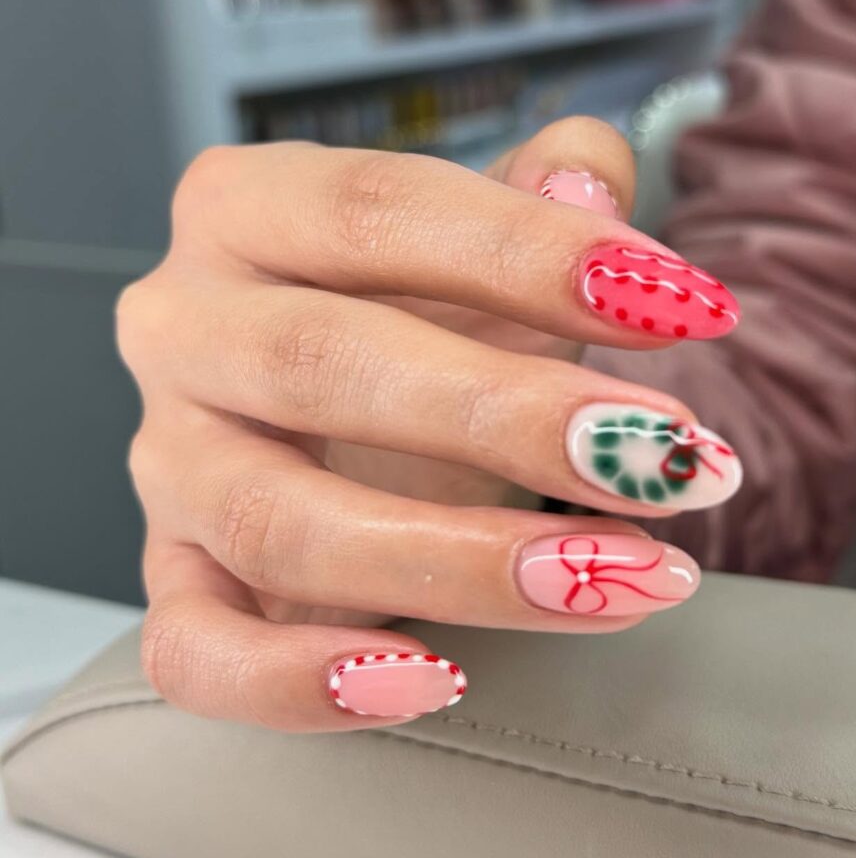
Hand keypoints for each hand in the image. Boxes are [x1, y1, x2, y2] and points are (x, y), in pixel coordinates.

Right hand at [117, 117, 741, 730]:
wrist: (347, 424)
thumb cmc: (414, 321)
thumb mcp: (479, 250)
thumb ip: (540, 196)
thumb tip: (591, 174)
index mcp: (245, 212)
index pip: (378, 211)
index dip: (534, 255)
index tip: (684, 308)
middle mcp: (184, 330)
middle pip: (322, 365)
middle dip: (511, 420)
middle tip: (665, 459)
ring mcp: (169, 467)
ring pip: (281, 524)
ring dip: (463, 565)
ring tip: (622, 578)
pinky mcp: (175, 583)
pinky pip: (201, 651)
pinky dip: (305, 683)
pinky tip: (435, 680)